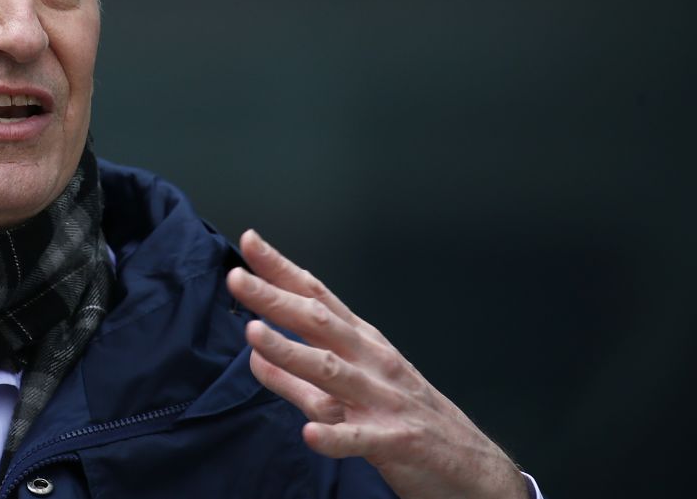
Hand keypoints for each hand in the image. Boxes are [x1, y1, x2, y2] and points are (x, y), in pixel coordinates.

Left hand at [226, 230, 526, 498]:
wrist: (473, 467)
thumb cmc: (407, 419)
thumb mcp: (351, 390)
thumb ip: (298, 375)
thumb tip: (253, 352)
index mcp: (362, 344)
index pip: (317, 297)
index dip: (282, 270)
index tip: (249, 243)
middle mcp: (372, 363)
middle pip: (319, 323)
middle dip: (275, 299)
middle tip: (237, 278)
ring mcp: (385, 401)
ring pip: (332, 373)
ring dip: (292, 353)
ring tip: (255, 336)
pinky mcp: (396, 442)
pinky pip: (361, 439)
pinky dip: (336, 436)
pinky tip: (310, 434)